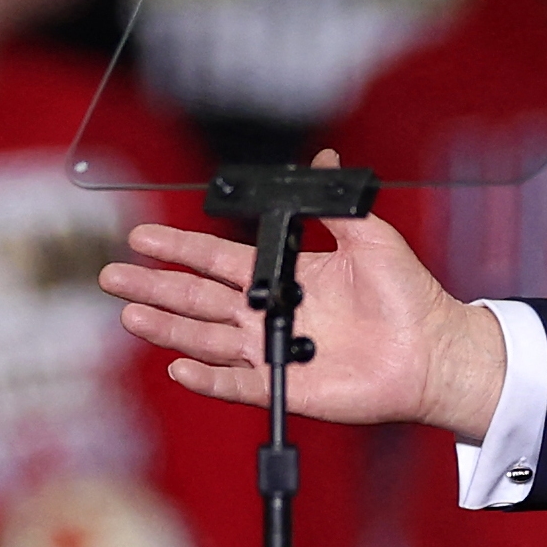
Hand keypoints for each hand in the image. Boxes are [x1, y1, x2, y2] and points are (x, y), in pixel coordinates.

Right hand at [99, 154, 504, 439]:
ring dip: (167, 327)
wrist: (434, 349)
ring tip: (130, 314)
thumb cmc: (410, 295)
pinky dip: (207, 379)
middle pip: (198, 298)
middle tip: (112, 276)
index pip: (219, 259)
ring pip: (206, 339)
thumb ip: (337, 205)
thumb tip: (325, 160)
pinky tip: (179, 367)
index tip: (141, 237)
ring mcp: (274, 350)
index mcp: (287, 276)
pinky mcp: (286, 385)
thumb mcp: (374, 238)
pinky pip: (236, 385)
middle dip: (154, 285)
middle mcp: (272, 313)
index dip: (179, 248)